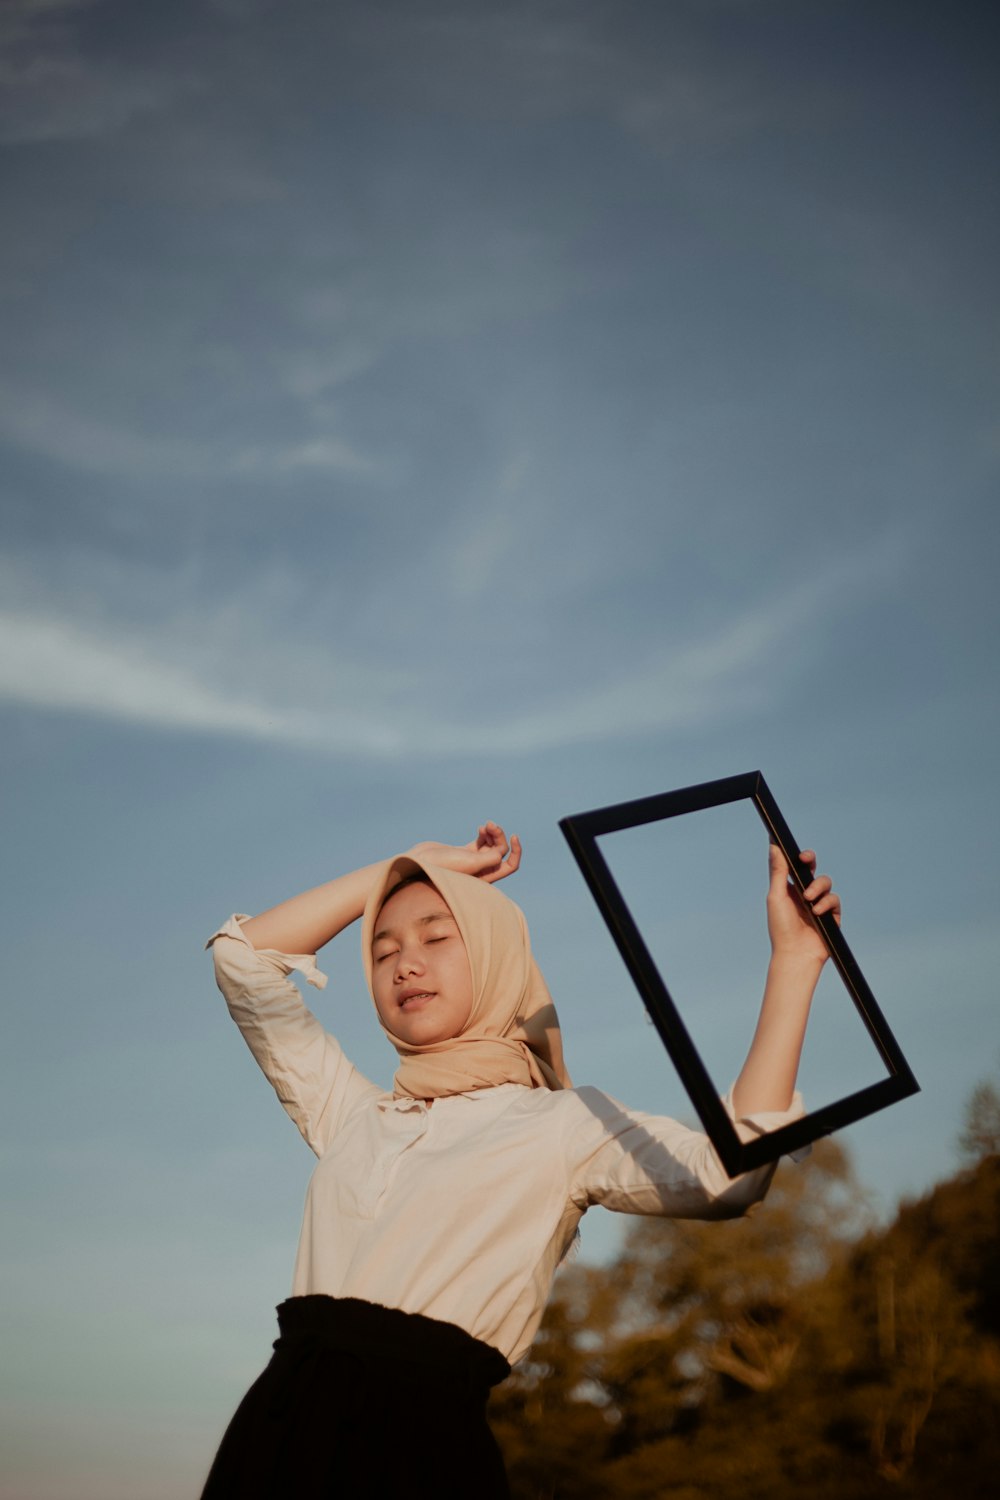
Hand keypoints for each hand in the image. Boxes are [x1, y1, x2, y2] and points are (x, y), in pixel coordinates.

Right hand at [407, 821, 522, 884]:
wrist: (420, 862)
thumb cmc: (445, 866)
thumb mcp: (472, 863)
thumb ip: (491, 858)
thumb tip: (502, 852)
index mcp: (487, 877)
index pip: (510, 865)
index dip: (517, 851)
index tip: (514, 836)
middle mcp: (482, 871)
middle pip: (500, 851)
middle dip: (499, 836)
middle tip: (489, 825)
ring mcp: (473, 861)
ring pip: (491, 845)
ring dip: (492, 833)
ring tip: (485, 826)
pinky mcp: (464, 852)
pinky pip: (481, 842)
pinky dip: (484, 834)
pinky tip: (480, 828)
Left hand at [766, 845, 840, 964]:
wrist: (795, 954)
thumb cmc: (781, 928)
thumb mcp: (776, 896)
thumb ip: (778, 872)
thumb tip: (774, 846)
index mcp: (789, 889)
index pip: (794, 866)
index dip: (797, 856)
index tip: (795, 849)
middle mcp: (804, 894)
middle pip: (812, 869)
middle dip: (810, 860)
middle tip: (805, 860)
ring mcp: (818, 903)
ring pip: (825, 882)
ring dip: (817, 887)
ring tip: (808, 900)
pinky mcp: (831, 915)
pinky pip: (834, 900)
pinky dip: (826, 904)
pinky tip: (817, 912)